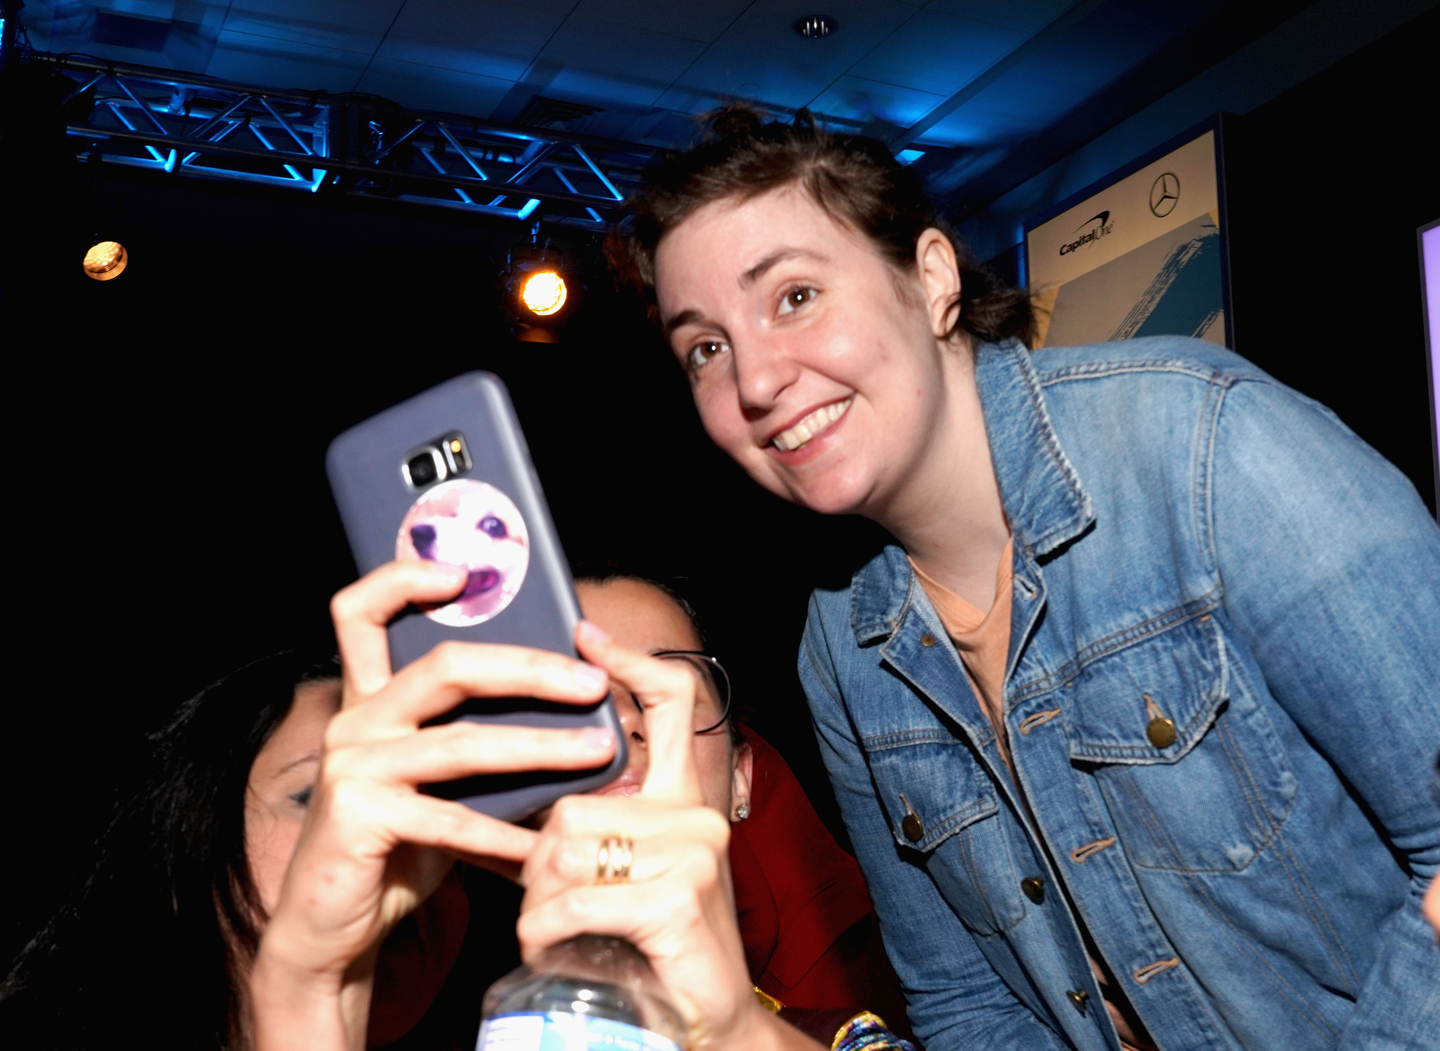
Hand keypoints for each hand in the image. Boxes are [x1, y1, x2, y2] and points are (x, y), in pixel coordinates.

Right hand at [250, 561, 617, 1050]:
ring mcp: (353, 764)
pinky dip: (504, 836)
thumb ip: (473, 734)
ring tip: (597, 754)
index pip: (362, 613)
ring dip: (540, 748)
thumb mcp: (434, 778)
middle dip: (530, 669)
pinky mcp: (358, 814)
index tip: (464, 573)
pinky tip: (544, 847)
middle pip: (447, 666)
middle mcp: (355, 720)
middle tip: (591, 685)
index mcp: (370, 698)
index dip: (404, 579)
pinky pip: (450, 819)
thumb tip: (570, 706)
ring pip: (461, 742)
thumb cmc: (396, 844)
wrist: (330, 926)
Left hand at [518, 621, 823, 1050]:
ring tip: (552, 933)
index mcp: (686, 801)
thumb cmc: (654, 950)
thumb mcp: (631, 876)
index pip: (670, 705)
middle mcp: (696, 816)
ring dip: (537, 902)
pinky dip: (545, 932)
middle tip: (544, 904)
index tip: (586, 632)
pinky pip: (574, 899)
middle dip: (540, 860)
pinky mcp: (675, 897)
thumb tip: (535, 796)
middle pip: (575, 803)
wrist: (705, 1025)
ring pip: (564, 850)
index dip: (629, 663)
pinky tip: (552, 951)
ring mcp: (691, 853)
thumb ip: (603, 829)